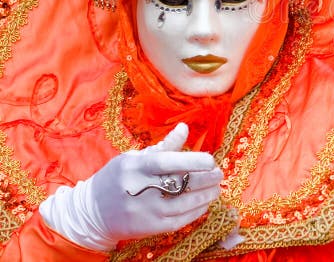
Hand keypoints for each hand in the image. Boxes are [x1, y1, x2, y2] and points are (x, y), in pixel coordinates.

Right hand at [41, 123, 223, 250]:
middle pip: (179, 183)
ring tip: (216, 187)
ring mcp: (144, 211)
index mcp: (134, 167)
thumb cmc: (118, 178)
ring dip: (205, 195)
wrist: (92, 212)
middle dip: (205, 178)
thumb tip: (185, 128)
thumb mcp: (134, 158)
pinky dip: (196, 211)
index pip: (167, 162)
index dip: (192, 160)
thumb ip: (163, 146)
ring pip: (183, 204)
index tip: (210, 160)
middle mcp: (139, 189)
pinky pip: (179, 220)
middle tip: (218, 173)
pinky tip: (204, 202)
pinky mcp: (149, 227)